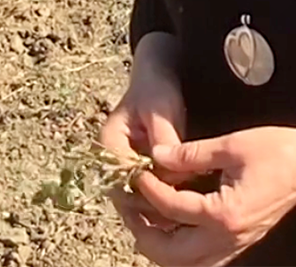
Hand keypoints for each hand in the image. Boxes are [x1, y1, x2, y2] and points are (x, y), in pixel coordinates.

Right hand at [101, 35, 188, 232]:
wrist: (155, 81)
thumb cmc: (156, 92)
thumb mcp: (161, 110)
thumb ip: (165, 139)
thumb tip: (172, 172)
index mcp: (109, 142)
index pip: (124, 177)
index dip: (149, 190)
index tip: (177, 194)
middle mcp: (110, 161)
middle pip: (126, 196)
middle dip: (153, 205)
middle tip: (184, 211)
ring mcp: (121, 170)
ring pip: (135, 202)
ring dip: (157, 209)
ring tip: (187, 214)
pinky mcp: (135, 174)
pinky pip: (144, 197)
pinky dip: (161, 203)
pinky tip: (184, 206)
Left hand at [124, 126, 295, 266]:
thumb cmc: (279, 150)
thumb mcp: (232, 144)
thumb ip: (190, 154)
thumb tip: (156, 155)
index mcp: (224, 214)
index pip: (172, 208)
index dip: (148, 190)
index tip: (135, 173)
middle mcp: (227, 238)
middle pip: (170, 254)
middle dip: (143, 232)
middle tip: (129, 207)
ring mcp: (235, 245)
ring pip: (185, 265)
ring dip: (160, 246)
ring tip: (145, 218)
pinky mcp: (240, 242)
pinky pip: (203, 260)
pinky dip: (180, 249)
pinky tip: (172, 225)